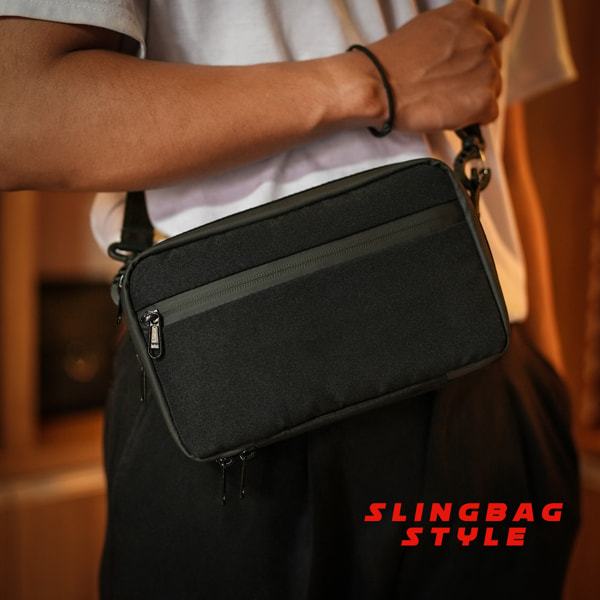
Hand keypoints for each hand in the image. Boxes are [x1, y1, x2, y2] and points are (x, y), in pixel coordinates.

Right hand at [364, 0, 508, 131]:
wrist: (380, 86)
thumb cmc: (393, 62)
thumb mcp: (427, 26)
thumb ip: (454, 32)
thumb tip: (462, 49)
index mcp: (469, 16)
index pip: (496, 32)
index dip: (479, 53)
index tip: (466, 65)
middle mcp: (483, 39)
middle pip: (493, 64)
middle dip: (474, 77)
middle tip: (445, 88)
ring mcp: (486, 70)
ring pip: (493, 88)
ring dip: (473, 97)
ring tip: (443, 101)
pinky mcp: (483, 100)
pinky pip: (489, 113)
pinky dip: (473, 117)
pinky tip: (450, 113)